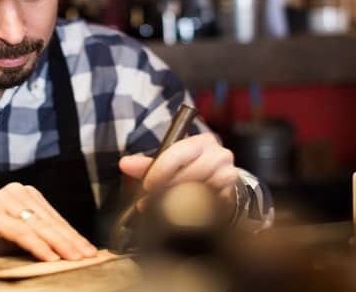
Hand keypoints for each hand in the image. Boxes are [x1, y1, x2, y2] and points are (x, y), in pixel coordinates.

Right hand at [0, 182, 96, 260]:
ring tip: (76, 258)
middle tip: (90, 256)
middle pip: (50, 222)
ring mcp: (3, 200)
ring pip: (39, 227)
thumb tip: (67, 251)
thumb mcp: (14, 233)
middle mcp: (16, 192)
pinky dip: (38, 246)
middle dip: (72, 241)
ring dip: (60, 245)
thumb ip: (36, 236)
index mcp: (24, 194)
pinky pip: (21, 232)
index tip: (90, 250)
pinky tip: (51, 257)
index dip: (73, 235)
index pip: (55, 217)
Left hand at [118, 133, 238, 206]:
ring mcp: (228, 175)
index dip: (161, 169)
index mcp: (203, 142)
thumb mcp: (170, 161)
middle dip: (165, 189)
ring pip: (198, 191)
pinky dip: (191, 210)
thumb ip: (147, 163)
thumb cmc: (192, 168)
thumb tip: (125, 164)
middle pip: (189, 174)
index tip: (147, 184)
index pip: (179, 152)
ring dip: (176, 202)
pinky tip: (181, 213)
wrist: (221, 182)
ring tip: (160, 208)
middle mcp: (219, 155)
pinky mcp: (231, 195)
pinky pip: (208, 204)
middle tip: (147, 201)